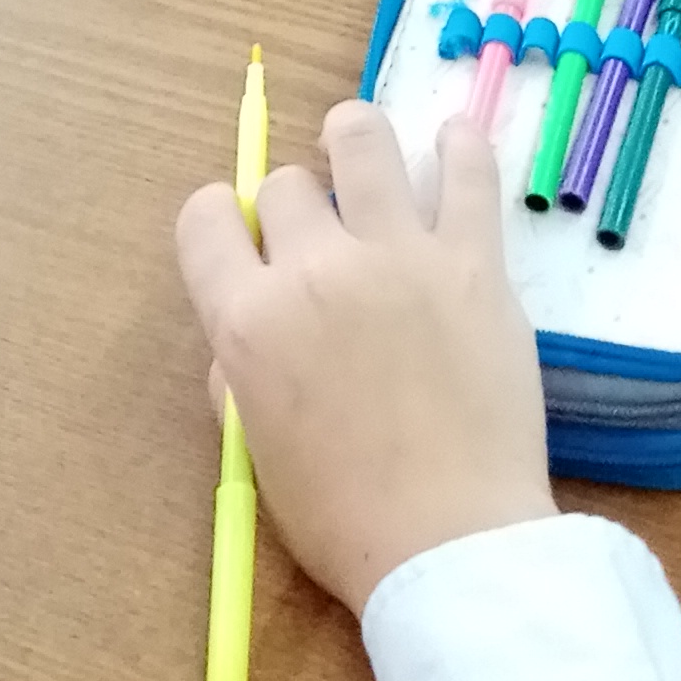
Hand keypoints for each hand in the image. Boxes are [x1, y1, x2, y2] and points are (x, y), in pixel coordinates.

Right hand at [175, 103, 555, 617]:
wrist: (452, 544)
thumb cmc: (345, 519)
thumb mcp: (256, 453)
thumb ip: (236, 376)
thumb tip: (247, 326)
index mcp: (249, 322)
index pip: (205, 217)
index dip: (218, 221)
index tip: (241, 237)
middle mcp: (315, 271)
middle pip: (285, 186)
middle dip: (292, 208)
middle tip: (319, 242)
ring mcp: (399, 256)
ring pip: (362, 142)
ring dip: (352, 136)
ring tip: (359, 146)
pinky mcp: (474, 260)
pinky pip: (467, 170)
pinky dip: (458, 145)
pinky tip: (451, 140)